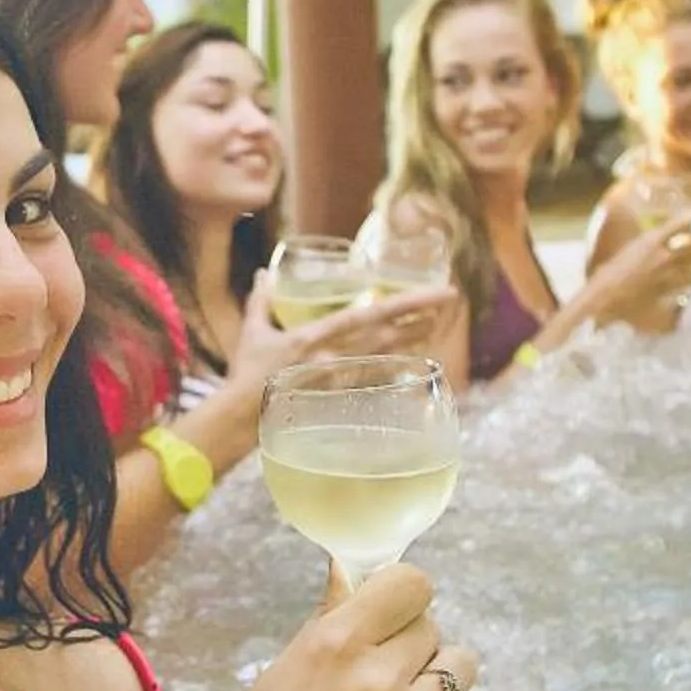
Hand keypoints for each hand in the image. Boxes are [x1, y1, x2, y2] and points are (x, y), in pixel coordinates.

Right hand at [199, 562, 475, 690]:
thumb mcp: (284, 671)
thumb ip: (330, 621)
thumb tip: (352, 572)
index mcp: (336, 644)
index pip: (411, 584)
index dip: (401, 596)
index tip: (388, 613)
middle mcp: (379, 677)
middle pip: (431, 626)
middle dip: (407, 641)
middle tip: (378, 670)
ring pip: (459, 666)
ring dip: (434, 674)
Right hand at [232, 275, 459, 386]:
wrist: (241, 417)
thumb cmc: (246, 374)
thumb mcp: (253, 332)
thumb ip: (262, 300)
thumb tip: (263, 273)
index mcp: (314, 336)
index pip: (368, 315)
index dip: (404, 303)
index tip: (432, 292)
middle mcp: (333, 356)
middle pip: (387, 334)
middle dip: (420, 315)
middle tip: (449, 298)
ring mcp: (338, 380)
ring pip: (386, 358)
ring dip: (414, 340)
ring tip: (438, 324)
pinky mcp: (337, 398)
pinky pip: (374, 383)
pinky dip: (395, 370)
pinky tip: (414, 362)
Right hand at [579, 217, 690, 325]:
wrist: (605, 298)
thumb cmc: (607, 272)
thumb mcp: (626, 250)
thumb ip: (645, 245)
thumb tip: (653, 242)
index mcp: (651, 240)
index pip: (681, 222)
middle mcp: (664, 255)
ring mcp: (668, 275)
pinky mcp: (668, 292)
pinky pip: (685, 285)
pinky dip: (688, 282)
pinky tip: (688, 284)